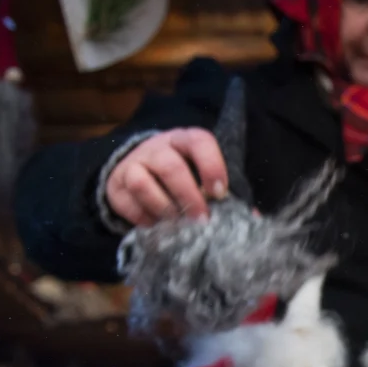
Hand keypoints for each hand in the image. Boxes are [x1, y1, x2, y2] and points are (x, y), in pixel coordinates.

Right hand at [105, 128, 228, 226]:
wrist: (139, 171)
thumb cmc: (183, 174)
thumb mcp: (203, 175)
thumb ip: (223, 193)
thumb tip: (252, 218)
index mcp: (185, 140)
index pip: (199, 142)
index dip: (211, 166)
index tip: (220, 193)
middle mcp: (157, 147)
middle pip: (170, 167)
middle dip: (188, 197)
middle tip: (201, 220)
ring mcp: (133, 163)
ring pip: (142, 182)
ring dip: (162, 208)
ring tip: (177, 224)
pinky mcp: (115, 183)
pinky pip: (126, 202)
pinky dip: (142, 218)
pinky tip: (156, 226)